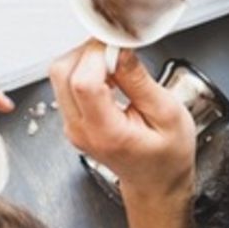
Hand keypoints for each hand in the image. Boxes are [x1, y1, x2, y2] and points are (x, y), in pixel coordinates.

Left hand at [49, 40, 195, 200]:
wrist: (156, 182)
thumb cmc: (167, 157)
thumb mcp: (168, 115)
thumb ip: (140, 81)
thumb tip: (119, 50)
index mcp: (105, 132)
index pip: (83, 82)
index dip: (98, 55)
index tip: (120, 46)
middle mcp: (81, 129)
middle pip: (62, 73)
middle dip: (89, 52)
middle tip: (117, 51)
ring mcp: (72, 126)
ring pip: (60, 75)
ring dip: (86, 60)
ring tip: (116, 67)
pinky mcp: (72, 119)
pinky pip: (66, 84)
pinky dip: (85, 71)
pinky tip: (110, 77)